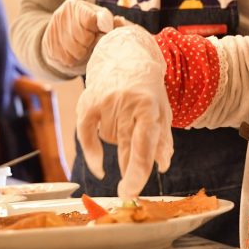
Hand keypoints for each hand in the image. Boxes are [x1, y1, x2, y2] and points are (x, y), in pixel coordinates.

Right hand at [42, 0, 114, 73]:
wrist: (63, 37)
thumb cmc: (90, 28)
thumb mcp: (101, 20)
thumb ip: (112, 22)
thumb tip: (119, 21)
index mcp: (75, 5)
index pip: (90, 20)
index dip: (98, 31)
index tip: (100, 32)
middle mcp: (61, 14)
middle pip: (83, 37)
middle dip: (91, 43)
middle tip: (92, 42)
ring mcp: (53, 29)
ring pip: (75, 50)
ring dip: (84, 53)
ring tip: (85, 48)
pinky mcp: (48, 44)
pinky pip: (66, 58)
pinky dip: (74, 60)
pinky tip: (75, 54)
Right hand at [75, 26, 173, 197]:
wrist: (126, 56)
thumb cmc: (149, 88)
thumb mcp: (162, 110)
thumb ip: (163, 138)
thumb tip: (162, 166)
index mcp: (148, 106)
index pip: (143, 144)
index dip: (138, 171)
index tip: (132, 192)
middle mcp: (126, 103)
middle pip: (125, 147)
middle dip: (128, 171)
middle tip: (128, 190)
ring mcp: (104, 102)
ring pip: (110, 140)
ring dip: (119, 142)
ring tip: (127, 120)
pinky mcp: (87, 102)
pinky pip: (85, 135)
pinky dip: (92, 153)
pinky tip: (100, 166)